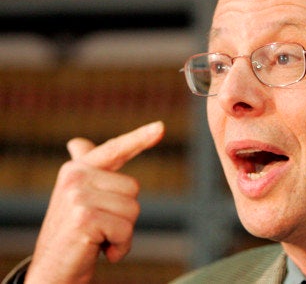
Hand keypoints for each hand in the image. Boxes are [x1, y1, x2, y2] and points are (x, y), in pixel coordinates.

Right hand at [25, 121, 164, 283]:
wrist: (53, 271)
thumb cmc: (73, 234)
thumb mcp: (79, 198)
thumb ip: (86, 171)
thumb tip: (78, 143)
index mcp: (77, 169)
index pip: (115, 150)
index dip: (139, 138)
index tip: (161, 127)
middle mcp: (75, 177)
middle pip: (134, 189)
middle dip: (125, 215)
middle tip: (99, 228)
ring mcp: (77, 196)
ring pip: (132, 210)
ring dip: (122, 233)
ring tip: (98, 238)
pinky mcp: (84, 218)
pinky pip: (125, 230)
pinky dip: (119, 246)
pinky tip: (99, 250)